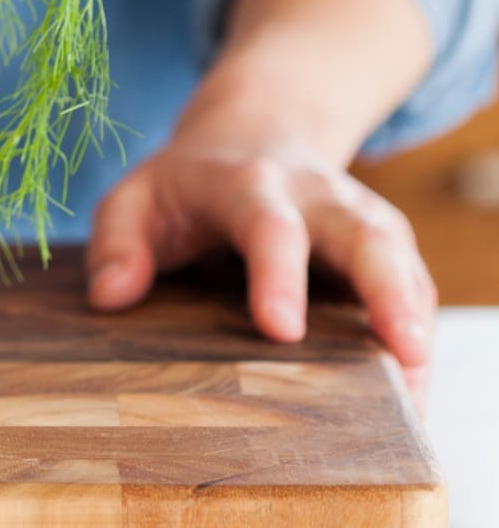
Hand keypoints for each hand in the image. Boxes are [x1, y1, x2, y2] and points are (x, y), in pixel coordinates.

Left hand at [86, 134, 435, 403]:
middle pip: (365, 237)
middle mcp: (319, 198)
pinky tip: (411, 391)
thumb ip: (115, 240)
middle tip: (404, 351)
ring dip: (414, 320)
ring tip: (416, 389)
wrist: (252, 136)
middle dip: (387, 290)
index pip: (269, 227)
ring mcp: (360, 221)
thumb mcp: (135, 196)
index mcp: (250, 186)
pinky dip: (416, 334)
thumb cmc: (185, 186)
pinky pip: (413, 287)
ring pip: (401, 262)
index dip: (279, 276)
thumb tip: (110, 297)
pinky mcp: (385, 248)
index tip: (279, 330)